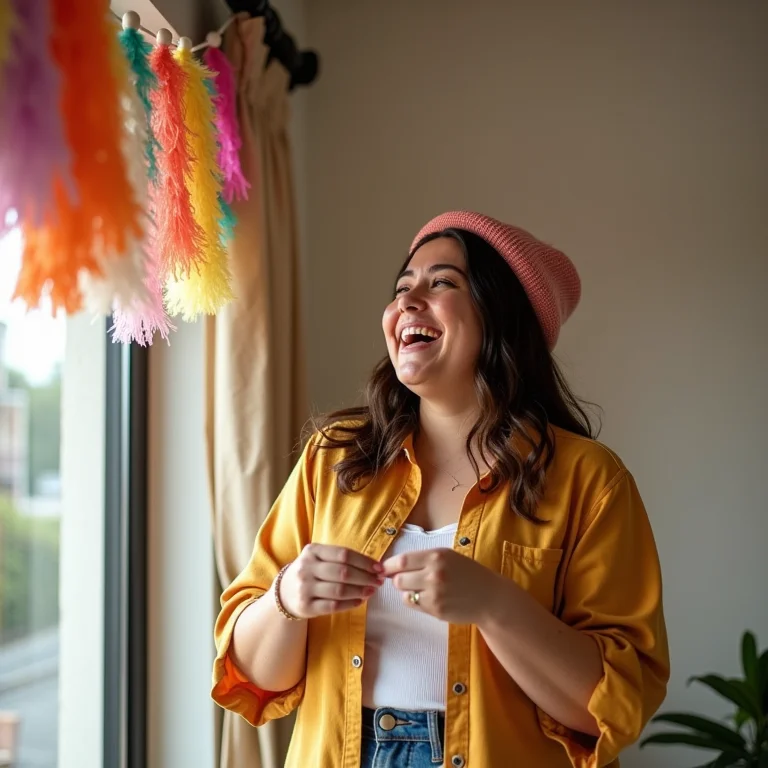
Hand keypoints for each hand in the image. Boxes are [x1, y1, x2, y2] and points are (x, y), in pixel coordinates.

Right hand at [279, 544, 383, 619]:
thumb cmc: (310, 572)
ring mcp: (304, 588)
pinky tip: (359, 601)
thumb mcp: (318, 558)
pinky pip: (332, 606)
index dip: (364, 561)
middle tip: (379, 581)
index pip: (343, 554)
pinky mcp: (306, 606)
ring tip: (372, 591)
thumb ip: (340, 559)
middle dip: (365, 577)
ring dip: (360, 591)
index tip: (379, 568)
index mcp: (312, 551)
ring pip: (339, 590)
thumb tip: (373, 566)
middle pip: (343, 572)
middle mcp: (306, 568)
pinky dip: (349, 604)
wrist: (284, 593)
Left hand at [382, 548, 499, 624]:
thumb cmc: (468, 573)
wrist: (489, 597)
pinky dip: (414, 601)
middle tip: (405, 579)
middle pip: (399, 578)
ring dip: (406, 591)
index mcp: (437, 556)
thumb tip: (394, 566)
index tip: (385, 568)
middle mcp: (434, 573)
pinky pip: (413, 605)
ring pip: (404, 593)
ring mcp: (434, 593)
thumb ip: (423, 559)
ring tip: (418, 588)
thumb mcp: (448, 557)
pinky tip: (426, 597)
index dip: (389, 565)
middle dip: (397, 579)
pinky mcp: (436, 610)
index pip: (402, 560)